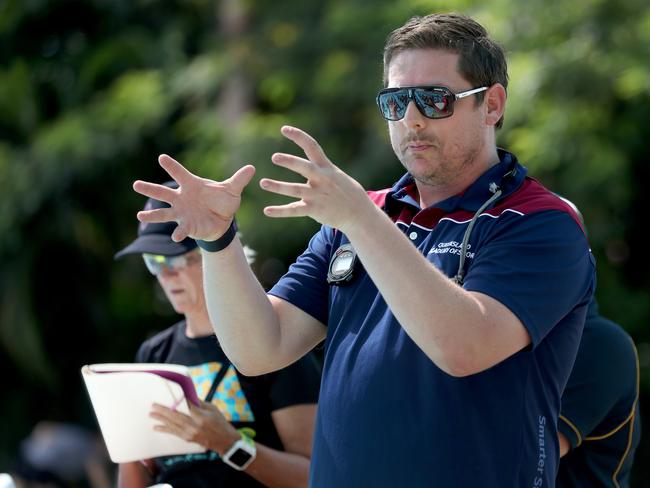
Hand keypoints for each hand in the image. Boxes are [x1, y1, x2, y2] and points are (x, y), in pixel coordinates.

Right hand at [134, 155, 255, 241]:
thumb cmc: (223, 201)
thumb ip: (239, 180)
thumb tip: (252, 167)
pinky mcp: (186, 226)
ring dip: (152, 215)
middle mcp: (182, 198)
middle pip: (163, 192)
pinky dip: (178, 232)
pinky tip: (176, 236)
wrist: (223, 221)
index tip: (162, 158)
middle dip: (150, 189)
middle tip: (135, 184)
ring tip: (140, 214)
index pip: (180, 173)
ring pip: (163, 213)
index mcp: (191, 185)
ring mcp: (181, 213)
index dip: (172, 166)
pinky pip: (180, 229)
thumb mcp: (232, 190)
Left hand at [150, 401, 239, 454]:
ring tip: (151, 414)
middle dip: (163, 411)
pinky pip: (174, 433)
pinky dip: (165, 429)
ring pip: (172, 425)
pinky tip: (156, 427)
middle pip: (176, 417)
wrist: (223, 440)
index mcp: (202, 417)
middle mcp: (194, 426)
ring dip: (161, 420)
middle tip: (153, 406)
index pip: (187, 407)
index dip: (178, 401)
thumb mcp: (213, 409)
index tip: (168, 395)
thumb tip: (187, 396)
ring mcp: (190, 434)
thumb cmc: (220, 422)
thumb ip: (200, 403)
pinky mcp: (187, 438)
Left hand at [259, 126, 371, 231]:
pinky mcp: (314, 209)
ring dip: (278, 187)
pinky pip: (295, 210)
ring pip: (295, 190)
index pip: (312, 147)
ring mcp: (317, 195)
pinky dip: (280, 211)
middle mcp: (322, 179)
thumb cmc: (347, 192)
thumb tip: (313, 155)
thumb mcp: (337, 175)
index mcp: (326, 168)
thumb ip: (322, 167)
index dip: (298, 136)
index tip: (284, 129)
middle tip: (274, 157)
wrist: (359, 213)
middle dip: (290, 162)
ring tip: (263, 183)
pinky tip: (267, 211)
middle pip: (304, 168)